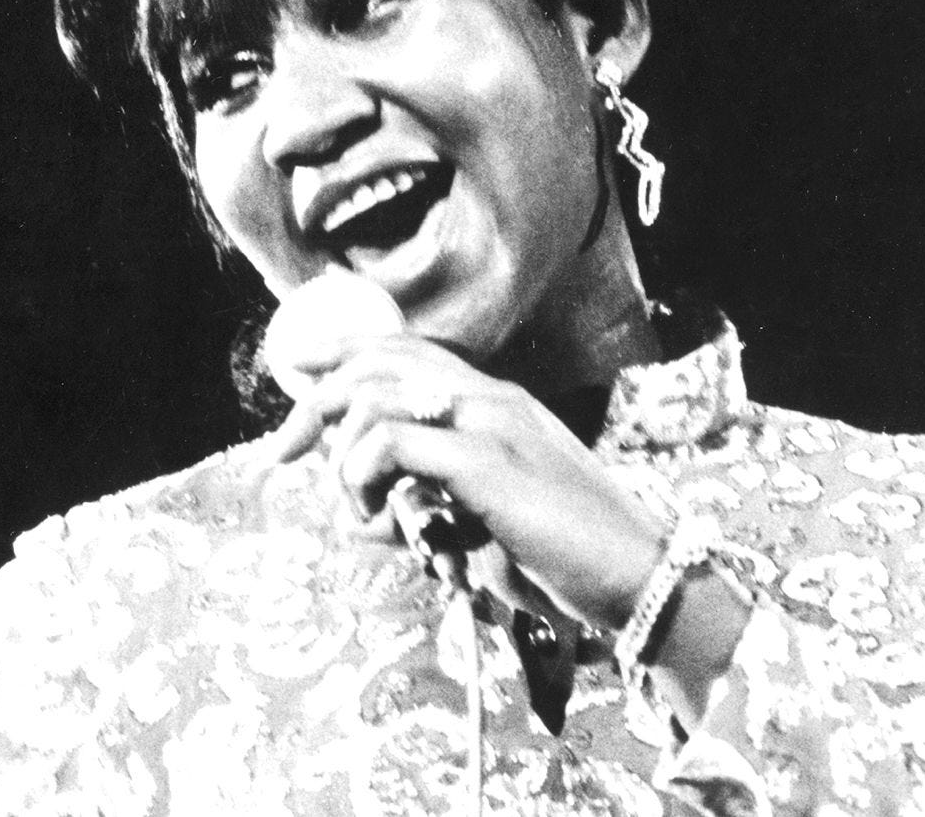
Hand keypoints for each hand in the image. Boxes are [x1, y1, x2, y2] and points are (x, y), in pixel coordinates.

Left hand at [267, 333, 665, 632]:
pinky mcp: (486, 462)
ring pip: (373, 400)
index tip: (297, 387)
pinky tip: (386, 525)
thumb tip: (374, 512)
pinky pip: (390, 445)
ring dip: (346, 464)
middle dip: (314, 403)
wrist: (642, 575)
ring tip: (367, 519)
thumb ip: (440, 499)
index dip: (340, 357)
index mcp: (496, 402)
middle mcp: (490, 398)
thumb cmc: (571, 556)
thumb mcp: (494, 516)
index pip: (404, 350)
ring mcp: (490, 424)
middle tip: (283, 452)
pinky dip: (366, 483)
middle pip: (375, 362)